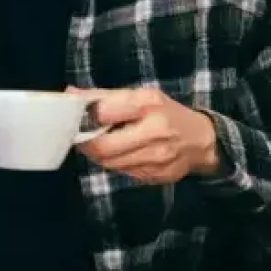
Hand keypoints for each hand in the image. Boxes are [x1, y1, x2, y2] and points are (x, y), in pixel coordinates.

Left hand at [66, 87, 220, 184]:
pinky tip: (121, 153)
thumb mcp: (139, 96)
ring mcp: (157, 157)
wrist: (201, 140)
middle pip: (102, 147)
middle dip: (87, 143)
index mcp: (148, 104)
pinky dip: (115, 163)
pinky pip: (122, 172)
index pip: (102, 113)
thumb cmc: (165, 113)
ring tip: (103, 143)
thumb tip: (69, 94)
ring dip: (99, 155)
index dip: (85, 117)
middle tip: (84, 137)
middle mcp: (155, 131)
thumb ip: (103, 96)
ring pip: (109, 163)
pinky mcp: (155, 176)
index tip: (79, 117)